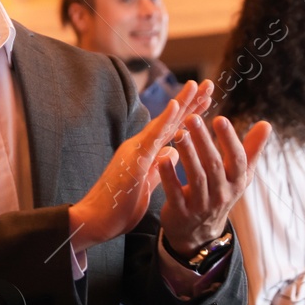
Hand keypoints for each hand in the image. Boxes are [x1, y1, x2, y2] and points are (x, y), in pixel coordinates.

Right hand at [70, 80, 212, 252]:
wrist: (94, 220)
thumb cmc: (118, 206)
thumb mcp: (146, 184)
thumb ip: (159, 167)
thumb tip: (174, 152)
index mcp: (145, 153)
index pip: (172, 130)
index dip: (189, 114)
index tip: (207, 100)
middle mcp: (140, 146)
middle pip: (170, 121)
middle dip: (191, 102)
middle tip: (209, 84)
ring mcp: (135, 150)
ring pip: (163, 123)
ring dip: (181, 103)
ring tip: (197, 86)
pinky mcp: (133, 159)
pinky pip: (153, 137)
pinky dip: (166, 120)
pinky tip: (178, 106)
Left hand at [158, 113, 272, 254]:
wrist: (200, 234)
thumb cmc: (220, 194)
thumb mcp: (239, 176)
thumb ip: (251, 150)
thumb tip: (267, 124)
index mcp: (236, 182)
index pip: (237, 159)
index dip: (230, 139)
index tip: (220, 119)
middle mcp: (222, 194)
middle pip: (214, 165)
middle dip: (203, 141)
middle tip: (192, 118)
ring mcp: (201, 204)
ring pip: (196, 177)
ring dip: (187, 154)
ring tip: (178, 133)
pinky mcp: (181, 212)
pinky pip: (175, 192)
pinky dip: (169, 176)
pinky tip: (162, 158)